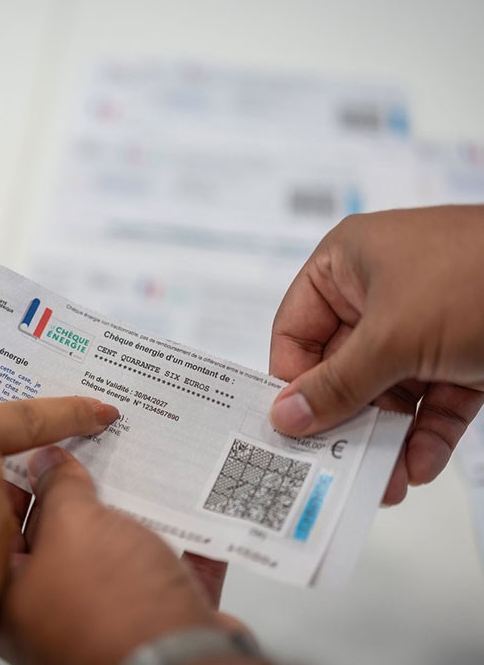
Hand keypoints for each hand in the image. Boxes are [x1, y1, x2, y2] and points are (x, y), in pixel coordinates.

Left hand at [0, 446, 252, 664]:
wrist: (187, 662)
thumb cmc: (113, 610)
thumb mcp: (76, 526)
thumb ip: (57, 488)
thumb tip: (47, 463)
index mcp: (10, 598)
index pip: (0, 528)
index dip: (17, 484)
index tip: (38, 450)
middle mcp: (49, 613)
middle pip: (57, 536)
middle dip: (76, 494)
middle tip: (85, 453)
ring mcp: (99, 616)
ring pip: (108, 548)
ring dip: (124, 513)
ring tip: (133, 472)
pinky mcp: (145, 618)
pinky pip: (153, 566)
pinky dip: (169, 540)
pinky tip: (181, 511)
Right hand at [270, 205, 483, 503]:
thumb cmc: (474, 282)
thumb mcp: (393, 337)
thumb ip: (336, 384)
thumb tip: (284, 417)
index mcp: (347, 265)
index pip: (295, 329)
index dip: (290, 379)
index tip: (290, 428)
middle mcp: (378, 293)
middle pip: (341, 367)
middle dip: (345, 420)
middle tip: (335, 468)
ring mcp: (422, 324)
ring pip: (387, 390)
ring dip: (384, 437)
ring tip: (382, 485)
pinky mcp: (461, 353)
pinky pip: (432, 399)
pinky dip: (426, 434)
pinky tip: (420, 467)